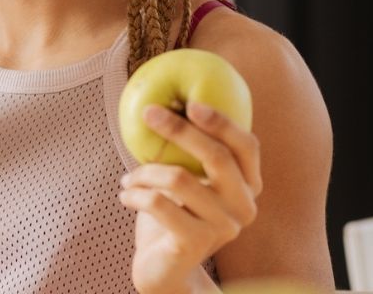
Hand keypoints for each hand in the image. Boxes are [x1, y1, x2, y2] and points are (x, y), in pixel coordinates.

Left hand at [118, 101, 263, 293]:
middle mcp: (244, 207)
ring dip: (144, 171)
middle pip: (217, 156)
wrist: (164, 271)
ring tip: (128, 178)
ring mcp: (224, 228)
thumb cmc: (172, 217)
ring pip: (179, 178)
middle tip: (149, 114)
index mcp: (247, 186)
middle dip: (180, 129)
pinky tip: (125, 196)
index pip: (247, 146)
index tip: (191, 103)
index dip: (223, 122)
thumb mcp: (185, 181)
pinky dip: (135, 194)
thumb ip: (187, 153)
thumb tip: (162, 103)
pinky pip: (159, 203)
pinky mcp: (196, 243)